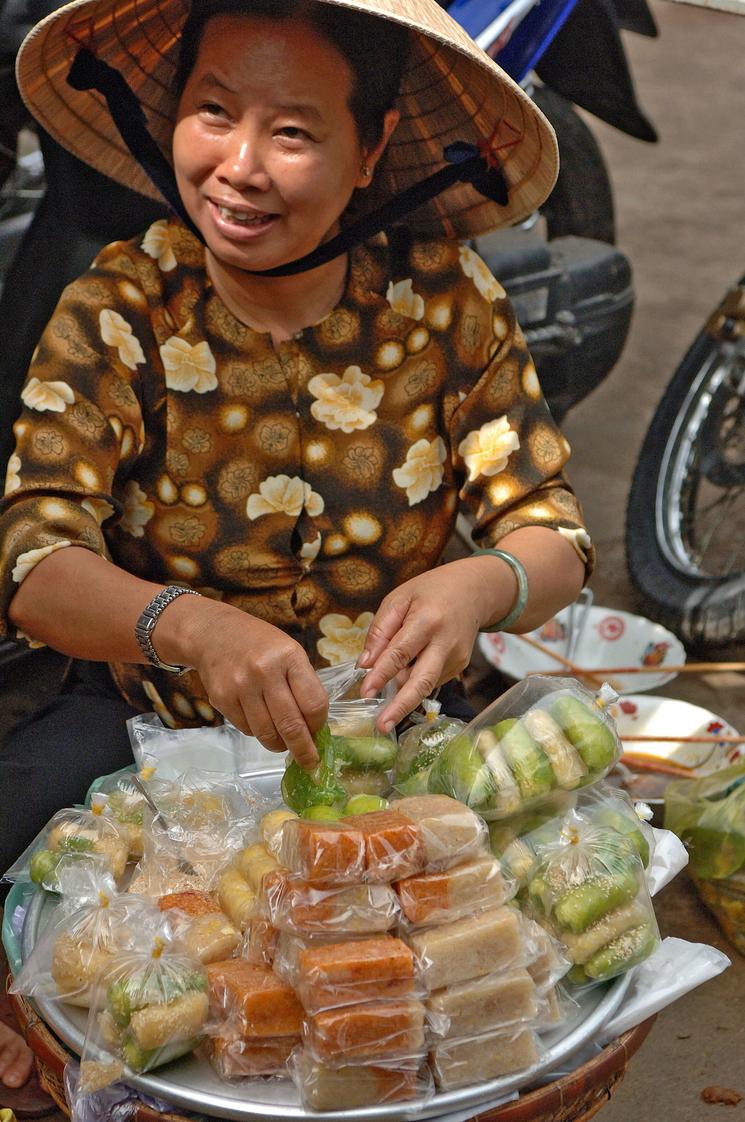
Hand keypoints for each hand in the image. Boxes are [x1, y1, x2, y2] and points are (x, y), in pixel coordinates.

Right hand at [177, 601, 326, 767]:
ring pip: (267, 733)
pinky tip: (262, 723)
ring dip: (279, 745)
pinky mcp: (222, 699)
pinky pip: (247, 730)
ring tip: (284, 744)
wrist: (213, 634)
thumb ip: (303, 685)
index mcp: (289, 656)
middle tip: (310, 763)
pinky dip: (258, 734)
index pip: (313, 703)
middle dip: (304, 750)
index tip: (320, 733)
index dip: (319, 725)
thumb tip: (315, 727)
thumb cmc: (260, 645)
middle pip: (291, 725)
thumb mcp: (290, 652)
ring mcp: (240, 686)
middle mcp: (264, 671)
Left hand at [358, 558, 505, 729]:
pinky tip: (406, 674)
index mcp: (428, 620)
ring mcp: (456, 658)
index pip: (401, 652)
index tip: (366, 693)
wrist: (474, 591)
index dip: (382, 675)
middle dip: (401, 706)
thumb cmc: (430, 592)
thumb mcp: (399, 599)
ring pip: (424, 684)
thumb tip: (365, 663)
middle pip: (422, 681)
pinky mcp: (459, 666)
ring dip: (402, 695)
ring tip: (385, 707)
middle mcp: (445, 643)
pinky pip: (430, 680)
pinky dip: (413, 682)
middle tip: (382, 725)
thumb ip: (380, 630)